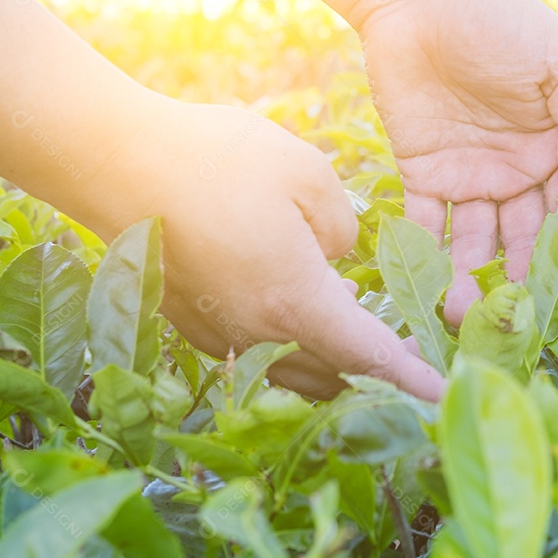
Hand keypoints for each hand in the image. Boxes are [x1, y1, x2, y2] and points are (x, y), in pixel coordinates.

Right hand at [85, 99, 443, 400]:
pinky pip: (256, 355)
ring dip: (333, 364)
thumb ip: (341, 226)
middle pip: (334, 375)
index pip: (370, 357)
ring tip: (361, 335)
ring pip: (293, 371)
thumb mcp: (307, 174)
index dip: (412, 380)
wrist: (113, 160)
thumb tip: (338, 257)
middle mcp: (257, 332)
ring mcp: (218, 333)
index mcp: (296, 300)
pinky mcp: (190, 323)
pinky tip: (299, 314)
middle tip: (411, 353)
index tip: (445, 398)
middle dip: (377, 374)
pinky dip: (291, 348)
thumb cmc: (216, 159)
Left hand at [359, 0, 557, 324]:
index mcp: (557, 149)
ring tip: (467, 316)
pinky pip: (427, 223)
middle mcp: (517, 173)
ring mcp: (470, 177)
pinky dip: (429, 255)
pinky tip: (433, 288)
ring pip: (477, 242)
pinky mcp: (423, 174)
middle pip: (526, 239)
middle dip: (524, 281)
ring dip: (474, 280)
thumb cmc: (501, 20)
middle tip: (520, 323)